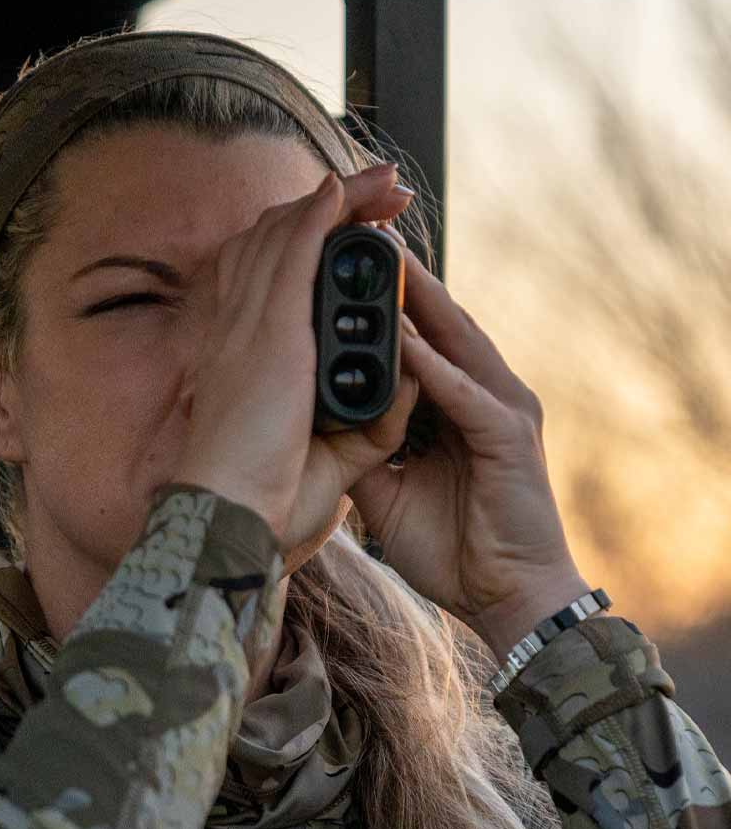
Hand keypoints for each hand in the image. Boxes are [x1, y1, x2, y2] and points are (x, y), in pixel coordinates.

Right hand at [170, 163, 417, 558]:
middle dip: (324, 209)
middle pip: (273, 243)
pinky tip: (342, 190)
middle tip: (372, 189)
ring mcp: (250, 326)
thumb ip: (366, 417)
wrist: (232, 520)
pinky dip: (318, 217)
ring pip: (286, 237)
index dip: (299, 242)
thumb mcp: (333, 449)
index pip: (264, 277)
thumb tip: (405, 387)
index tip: (339, 226)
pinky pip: (294, 255)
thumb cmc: (268, 498)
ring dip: (335, 201)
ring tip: (378, 179)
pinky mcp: (270, 331)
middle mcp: (240, 330)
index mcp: (245, 357)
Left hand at [347, 233, 589, 654]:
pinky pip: (465, 392)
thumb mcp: (386, 488)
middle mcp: (482, 391)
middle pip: (439, 320)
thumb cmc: (451, 545)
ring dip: (421, 300)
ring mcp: (501, 408)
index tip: (345, 255)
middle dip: (405, 275)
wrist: (504, 600)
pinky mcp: (509, 437)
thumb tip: (319, 415)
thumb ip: (362, 443)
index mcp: (455, 399)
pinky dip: (433, 366)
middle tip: (364, 228)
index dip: (386, 293)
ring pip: (456, 340)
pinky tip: (403, 339)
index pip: (418, 332)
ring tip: (383, 258)